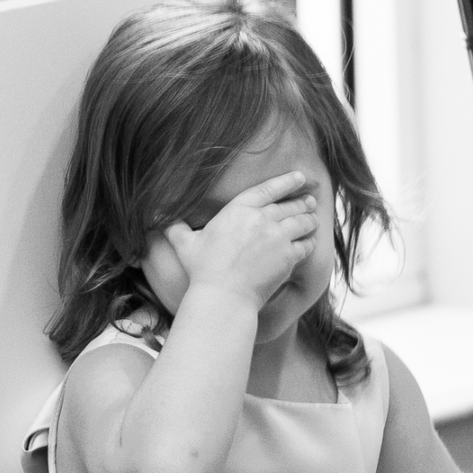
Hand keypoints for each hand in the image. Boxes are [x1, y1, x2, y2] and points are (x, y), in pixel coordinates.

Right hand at [143, 175, 318, 316]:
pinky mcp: (289, 256)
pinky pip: (306, 245)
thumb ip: (176, 229)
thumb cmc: (203, 270)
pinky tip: (310, 242)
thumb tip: (160, 221)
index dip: (287, 181)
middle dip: (302, 201)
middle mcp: (262, 218)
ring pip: (302, 222)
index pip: (269, 188)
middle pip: (290, 205)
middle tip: (310, 200)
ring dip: (309, 220)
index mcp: (239, 209)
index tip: (300, 177)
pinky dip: (309, 242)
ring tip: (313, 219)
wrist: (223, 295)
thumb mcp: (185, 245)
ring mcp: (278, 237)